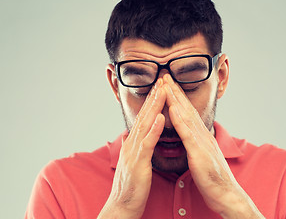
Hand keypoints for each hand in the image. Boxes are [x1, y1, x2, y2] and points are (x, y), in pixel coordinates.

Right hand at [98, 79, 165, 218]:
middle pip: (144, 115)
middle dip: (154, 96)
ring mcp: (133, 152)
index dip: (152, 101)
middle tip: (162, 79)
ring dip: (154, 106)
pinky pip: (147, 143)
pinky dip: (154, 129)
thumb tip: (132, 136)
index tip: (161, 86)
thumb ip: (133, 147)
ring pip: (145, 124)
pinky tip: (161, 117)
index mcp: (133, 143)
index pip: (144, 117)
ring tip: (162, 90)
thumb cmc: (131, 186)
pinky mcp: (138, 163)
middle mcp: (131, 143)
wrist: (122, 206)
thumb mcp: (132, 161)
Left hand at [163, 74, 263, 218]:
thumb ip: (196, 143)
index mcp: (201, 135)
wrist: (226, 194)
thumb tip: (190, 135)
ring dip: (175, 99)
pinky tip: (172, 109)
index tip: (168, 84)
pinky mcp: (200, 153)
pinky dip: (180, 120)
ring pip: (187, 116)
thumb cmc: (213, 178)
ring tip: (166, 84)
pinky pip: (188, 134)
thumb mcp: (203, 156)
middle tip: (165, 75)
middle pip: (187, 108)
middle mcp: (202, 134)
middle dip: (175, 91)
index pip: (187, 112)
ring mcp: (202, 142)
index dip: (177, 97)